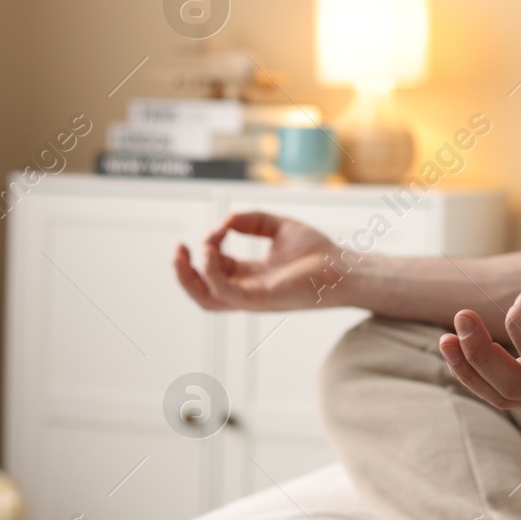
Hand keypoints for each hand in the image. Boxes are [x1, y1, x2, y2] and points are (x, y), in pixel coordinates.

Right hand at [173, 212, 342, 310]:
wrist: (343, 267)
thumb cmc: (318, 252)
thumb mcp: (278, 226)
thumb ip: (251, 220)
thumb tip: (224, 221)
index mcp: (250, 275)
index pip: (215, 268)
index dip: (208, 245)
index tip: (221, 226)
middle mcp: (247, 289)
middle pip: (202, 291)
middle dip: (182, 272)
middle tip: (178, 248)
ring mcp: (251, 297)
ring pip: (205, 299)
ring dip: (188, 276)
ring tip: (187, 251)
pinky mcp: (258, 299)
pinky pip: (222, 293)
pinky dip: (209, 273)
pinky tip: (210, 251)